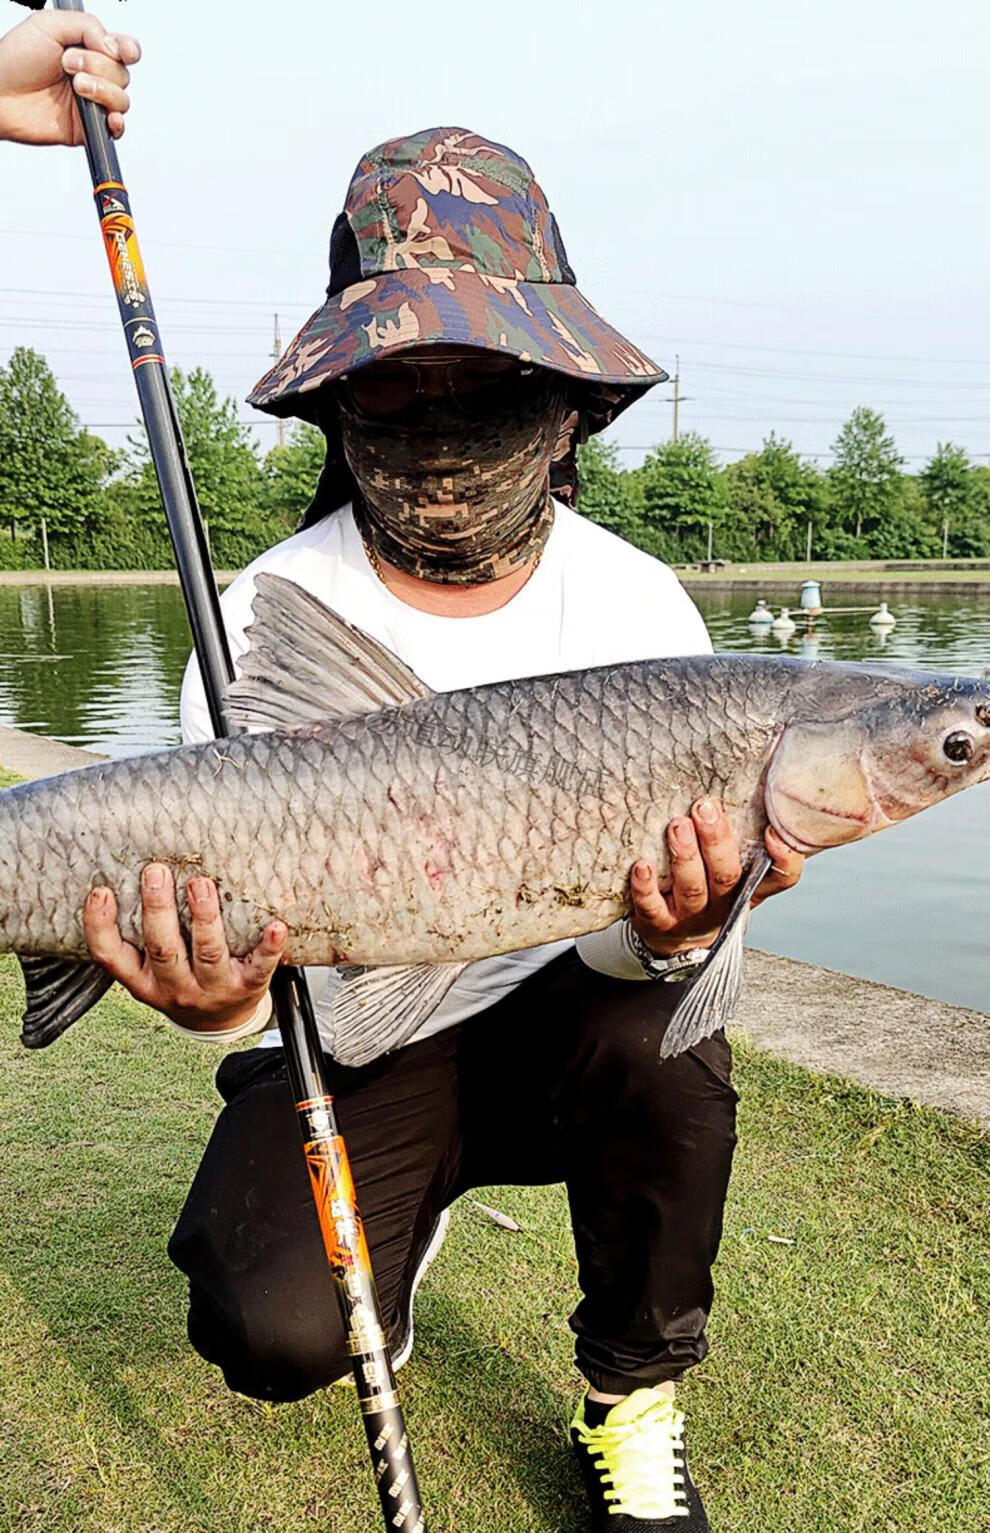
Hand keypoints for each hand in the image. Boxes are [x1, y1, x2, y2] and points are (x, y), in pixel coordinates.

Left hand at [0, 9, 140, 145]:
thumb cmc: (15, 59)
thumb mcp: (49, 24)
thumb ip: (88, 26)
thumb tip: (116, 47)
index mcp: (87, 49)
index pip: (123, 49)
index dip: (129, 50)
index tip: (121, 51)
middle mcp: (92, 76)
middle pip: (123, 74)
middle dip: (99, 66)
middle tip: (68, 64)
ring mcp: (91, 102)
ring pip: (122, 99)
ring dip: (102, 90)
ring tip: (76, 86)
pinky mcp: (87, 128)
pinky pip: (117, 130)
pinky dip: (117, 123)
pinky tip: (107, 117)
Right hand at [83, 864, 286, 1032]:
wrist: (220, 1021)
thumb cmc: (182, 983)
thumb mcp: (150, 970)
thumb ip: (139, 936)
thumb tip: (129, 875)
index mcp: (144, 981)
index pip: (112, 957)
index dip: (101, 926)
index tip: (101, 892)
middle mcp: (175, 987)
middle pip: (163, 949)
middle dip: (158, 909)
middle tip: (157, 872)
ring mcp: (213, 989)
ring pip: (207, 953)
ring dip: (204, 917)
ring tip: (200, 884)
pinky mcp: (248, 986)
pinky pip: (260, 966)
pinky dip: (269, 946)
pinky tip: (275, 926)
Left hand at [630, 798, 803, 956]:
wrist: (677, 941)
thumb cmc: (709, 890)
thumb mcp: (733, 868)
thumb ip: (740, 833)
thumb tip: (750, 776)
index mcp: (748, 886)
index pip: (780, 878)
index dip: (783, 859)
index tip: (773, 832)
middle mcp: (723, 902)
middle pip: (727, 875)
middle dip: (716, 840)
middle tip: (704, 808)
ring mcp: (690, 915)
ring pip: (692, 888)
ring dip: (684, 856)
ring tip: (676, 826)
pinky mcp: (658, 924)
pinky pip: (652, 907)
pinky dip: (646, 887)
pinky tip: (641, 865)